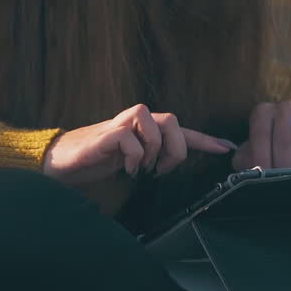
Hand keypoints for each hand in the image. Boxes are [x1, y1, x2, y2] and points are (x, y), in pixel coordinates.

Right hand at [42, 104, 233, 186]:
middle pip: (173, 121)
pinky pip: (132, 140)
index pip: (181, 130)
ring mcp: (121, 124)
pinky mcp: (107, 134)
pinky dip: (135, 159)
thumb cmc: (98, 158)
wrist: (63, 160)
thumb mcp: (133, 159)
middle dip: (175, 148)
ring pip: (157, 124)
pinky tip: (127, 169)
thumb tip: (173, 165)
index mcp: (145, 127)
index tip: (227, 148)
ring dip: (154, 152)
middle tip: (161, 169)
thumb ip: (152, 157)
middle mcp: (136, 121)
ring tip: (142, 168)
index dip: (205, 139)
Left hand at [232, 102, 290, 169]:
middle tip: (282, 182)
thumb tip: (249, 171)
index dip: (262, 157)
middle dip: (282, 164)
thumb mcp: (252, 154)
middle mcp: (284, 108)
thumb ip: (245, 159)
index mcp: (263, 112)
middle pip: (283, 138)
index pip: (260, 134)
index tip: (264, 175)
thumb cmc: (268, 152)